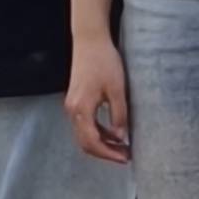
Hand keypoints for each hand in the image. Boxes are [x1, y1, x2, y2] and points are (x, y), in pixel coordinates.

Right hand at [65, 30, 131, 163]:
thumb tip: (121, 138)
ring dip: (102, 143)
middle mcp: (72, 111)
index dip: (109, 154)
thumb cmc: (104, 61)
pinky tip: (113, 132)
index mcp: (81, 109)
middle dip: (105, 152)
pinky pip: (85, 124)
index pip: (93, 142)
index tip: (125, 158)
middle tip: (125, 156)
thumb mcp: (117, 89)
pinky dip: (98, 132)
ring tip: (122, 146)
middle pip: (85, 143)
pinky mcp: (76, 101)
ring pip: (84, 135)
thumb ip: (118, 115)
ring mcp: (72, 106)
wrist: (89, 40)